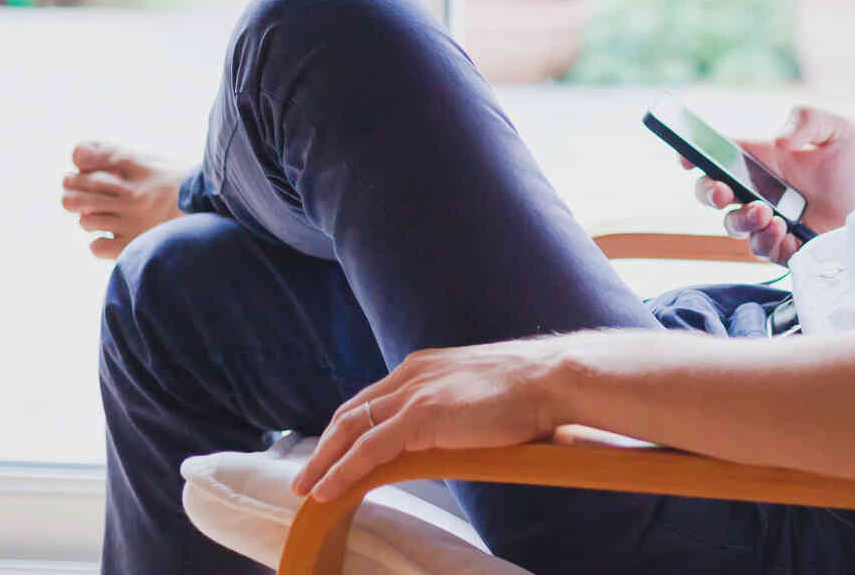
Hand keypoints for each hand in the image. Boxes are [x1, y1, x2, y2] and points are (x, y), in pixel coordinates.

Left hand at [291, 339, 565, 501]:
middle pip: (351, 412)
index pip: (371, 398)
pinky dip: (342, 470)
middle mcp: (410, 373)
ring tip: (304, 488)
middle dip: (324, 445)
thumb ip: (455, 408)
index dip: (347, 427)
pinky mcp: (421, 415)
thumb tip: (453, 435)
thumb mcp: (478, 393)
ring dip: (323, 460)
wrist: (550, 379)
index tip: (331, 450)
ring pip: (351, 429)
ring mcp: (414, 392)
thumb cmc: (529, 390)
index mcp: (423, 365)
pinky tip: (327, 490)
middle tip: (305, 474)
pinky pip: (368, 448)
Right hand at [682, 105, 854, 262]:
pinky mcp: (786, 250)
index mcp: (763, 159)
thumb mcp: (839, 131)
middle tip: (722, 191)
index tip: (684, 154)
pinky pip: (762, 251)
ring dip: (741, 220)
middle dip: (708, 192)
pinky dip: (765, 242)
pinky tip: (782, 231)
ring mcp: (769, 222)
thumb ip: (809, 119)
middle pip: (712, 194)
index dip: (693, 153)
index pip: (717, 155)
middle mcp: (759, 191)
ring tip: (766, 214)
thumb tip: (781, 137)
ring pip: (733, 226)